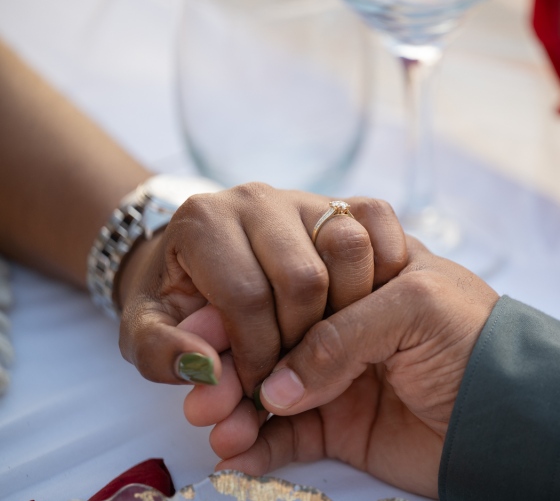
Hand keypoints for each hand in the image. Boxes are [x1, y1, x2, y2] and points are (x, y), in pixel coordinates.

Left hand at [115, 183, 406, 397]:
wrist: (201, 264)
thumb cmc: (177, 304)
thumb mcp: (148, 333)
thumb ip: (160, 354)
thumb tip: (204, 368)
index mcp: (205, 219)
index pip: (245, 297)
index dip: (256, 357)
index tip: (258, 393)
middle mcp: (258, 198)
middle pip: (303, 278)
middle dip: (301, 342)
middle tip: (291, 378)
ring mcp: (306, 197)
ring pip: (347, 251)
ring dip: (345, 311)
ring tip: (318, 347)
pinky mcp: (347, 203)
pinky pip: (379, 228)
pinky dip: (381, 270)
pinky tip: (356, 312)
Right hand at [211, 237, 498, 498]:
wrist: (517, 422)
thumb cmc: (477, 342)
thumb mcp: (413, 308)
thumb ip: (340, 335)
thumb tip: (277, 385)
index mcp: (370, 274)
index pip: (296, 274)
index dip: (254, 296)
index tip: (211, 318)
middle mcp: (349, 320)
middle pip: (273, 331)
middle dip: (234, 352)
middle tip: (202, 375)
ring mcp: (342, 374)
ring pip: (272, 384)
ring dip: (236, 400)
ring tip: (208, 417)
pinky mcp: (340, 426)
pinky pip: (287, 434)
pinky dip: (257, 442)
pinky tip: (231, 447)